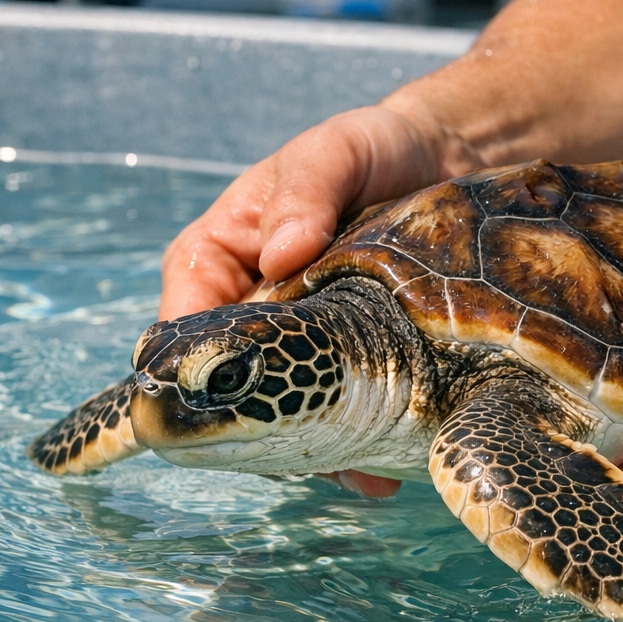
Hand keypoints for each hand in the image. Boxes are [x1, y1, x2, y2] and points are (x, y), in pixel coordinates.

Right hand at [159, 102, 474, 500]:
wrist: (441, 164)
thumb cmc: (370, 148)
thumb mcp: (334, 152)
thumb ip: (306, 193)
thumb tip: (281, 252)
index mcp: (218, 255)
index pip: (181, 324)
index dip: (193, 372)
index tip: (226, 409)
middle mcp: (245, 306)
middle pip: (224, 387)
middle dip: (259, 429)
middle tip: (305, 454)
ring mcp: (293, 342)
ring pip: (276, 416)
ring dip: (310, 450)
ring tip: (358, 468)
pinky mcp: (342, 364)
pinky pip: (331, 418)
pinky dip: (352, 446)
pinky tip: (381, 473)